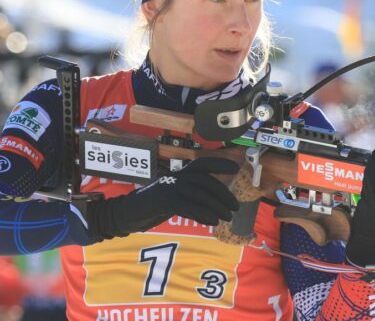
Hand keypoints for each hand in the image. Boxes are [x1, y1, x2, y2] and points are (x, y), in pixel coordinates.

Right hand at [86, 157, 239, 239]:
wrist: (128, 213)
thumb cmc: (154, 206)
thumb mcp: (174, 195)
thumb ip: (191, 193)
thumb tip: (217, 199)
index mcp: (180, 173)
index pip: (202, 163)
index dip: (219, 164)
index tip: (236, 169)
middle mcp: (176, 177)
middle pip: (206, 182)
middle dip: (223, 195)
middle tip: (235, 207)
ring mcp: (170, 187)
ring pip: (200, 195)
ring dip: (217, 207)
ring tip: (227, 217)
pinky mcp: (164, 200)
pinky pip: (189, 207)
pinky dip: (203, 214)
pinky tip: (213, 221)